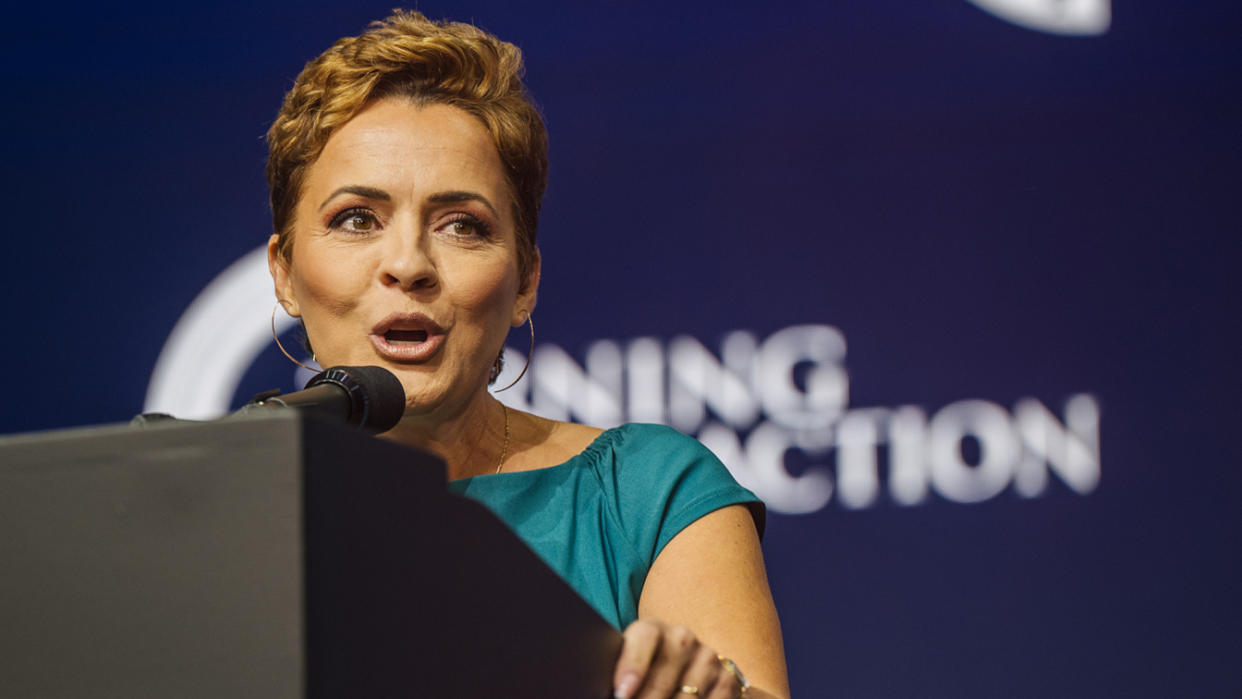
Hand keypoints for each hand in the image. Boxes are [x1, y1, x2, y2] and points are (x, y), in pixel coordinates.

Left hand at [613, 618, 745, 698]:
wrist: (692, 668)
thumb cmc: (649, 670)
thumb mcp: (633, 665)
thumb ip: (622, 678)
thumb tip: (615, 694)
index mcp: (654, 630)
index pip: (645, 638)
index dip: (633, 665)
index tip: (621, 693)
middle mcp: (682, 639)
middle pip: (662, 680)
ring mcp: (707, 659)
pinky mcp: (727, 680)